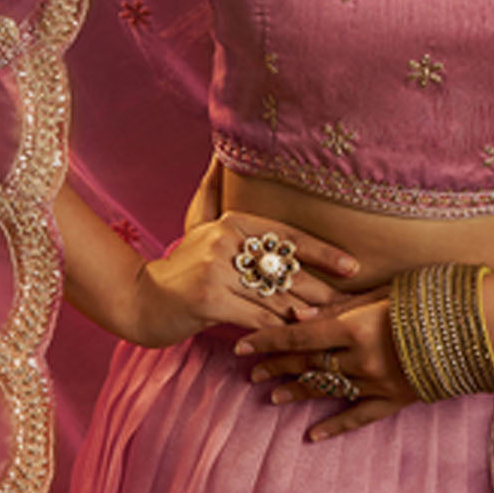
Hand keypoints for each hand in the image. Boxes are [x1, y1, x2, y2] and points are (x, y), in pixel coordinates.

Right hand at [133, 210, 359, 347]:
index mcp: (232, 222)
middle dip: (319, 289)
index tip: (354, 266)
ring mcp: (216, 270)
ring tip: (327, 322)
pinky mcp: (209, 300)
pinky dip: (277, 329)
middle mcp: (225, 241)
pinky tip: (293, 336)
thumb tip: (219, 156)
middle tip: (347, 303)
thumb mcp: (197, 224)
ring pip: (274, 296)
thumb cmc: (179, 267)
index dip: (324, 253)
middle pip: (286, 269)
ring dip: (303, 313)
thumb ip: (212, 193)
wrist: (140, 300)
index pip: (289, 237)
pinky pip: (256, 317)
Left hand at [233, 291, 418, 439]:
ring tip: (271, 397)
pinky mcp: (398, 399)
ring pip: (328, 390)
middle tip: (250, 373)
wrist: (483, 323)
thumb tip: (300, 315)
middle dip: (277, 366)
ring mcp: (380, 383)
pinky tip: (313, 435)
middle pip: (309, 363)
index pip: (300, 336)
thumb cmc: (434, 294)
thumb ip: (341, 307)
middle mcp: (363, 359)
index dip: (268, 340)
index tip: (242, 345)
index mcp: (357, 327)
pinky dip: (336, 426)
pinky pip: (360, 416)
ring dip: (297, 393)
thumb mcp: (385, 291)